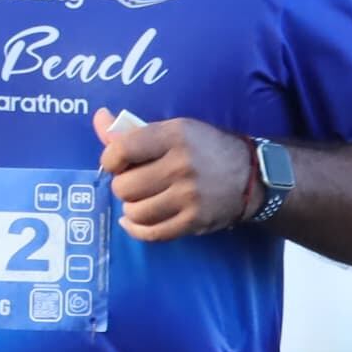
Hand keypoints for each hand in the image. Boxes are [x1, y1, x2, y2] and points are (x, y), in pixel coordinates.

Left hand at [96, 110, 258, 240]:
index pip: (121, 151)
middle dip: (124, 186)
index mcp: (174, 136)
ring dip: (132, 208)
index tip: (118, 163)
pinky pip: (151, 233)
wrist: (252, 176)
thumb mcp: (174, 130)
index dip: (110, 160)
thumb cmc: (205, 149)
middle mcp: (182, 165)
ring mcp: (189, 196)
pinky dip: (137, 229)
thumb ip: (132, 130)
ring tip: (144, 199)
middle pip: (124, 187)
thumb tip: (99, 118)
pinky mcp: (195, 221)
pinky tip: (135, 221)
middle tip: (138, 182)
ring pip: (134, 212)